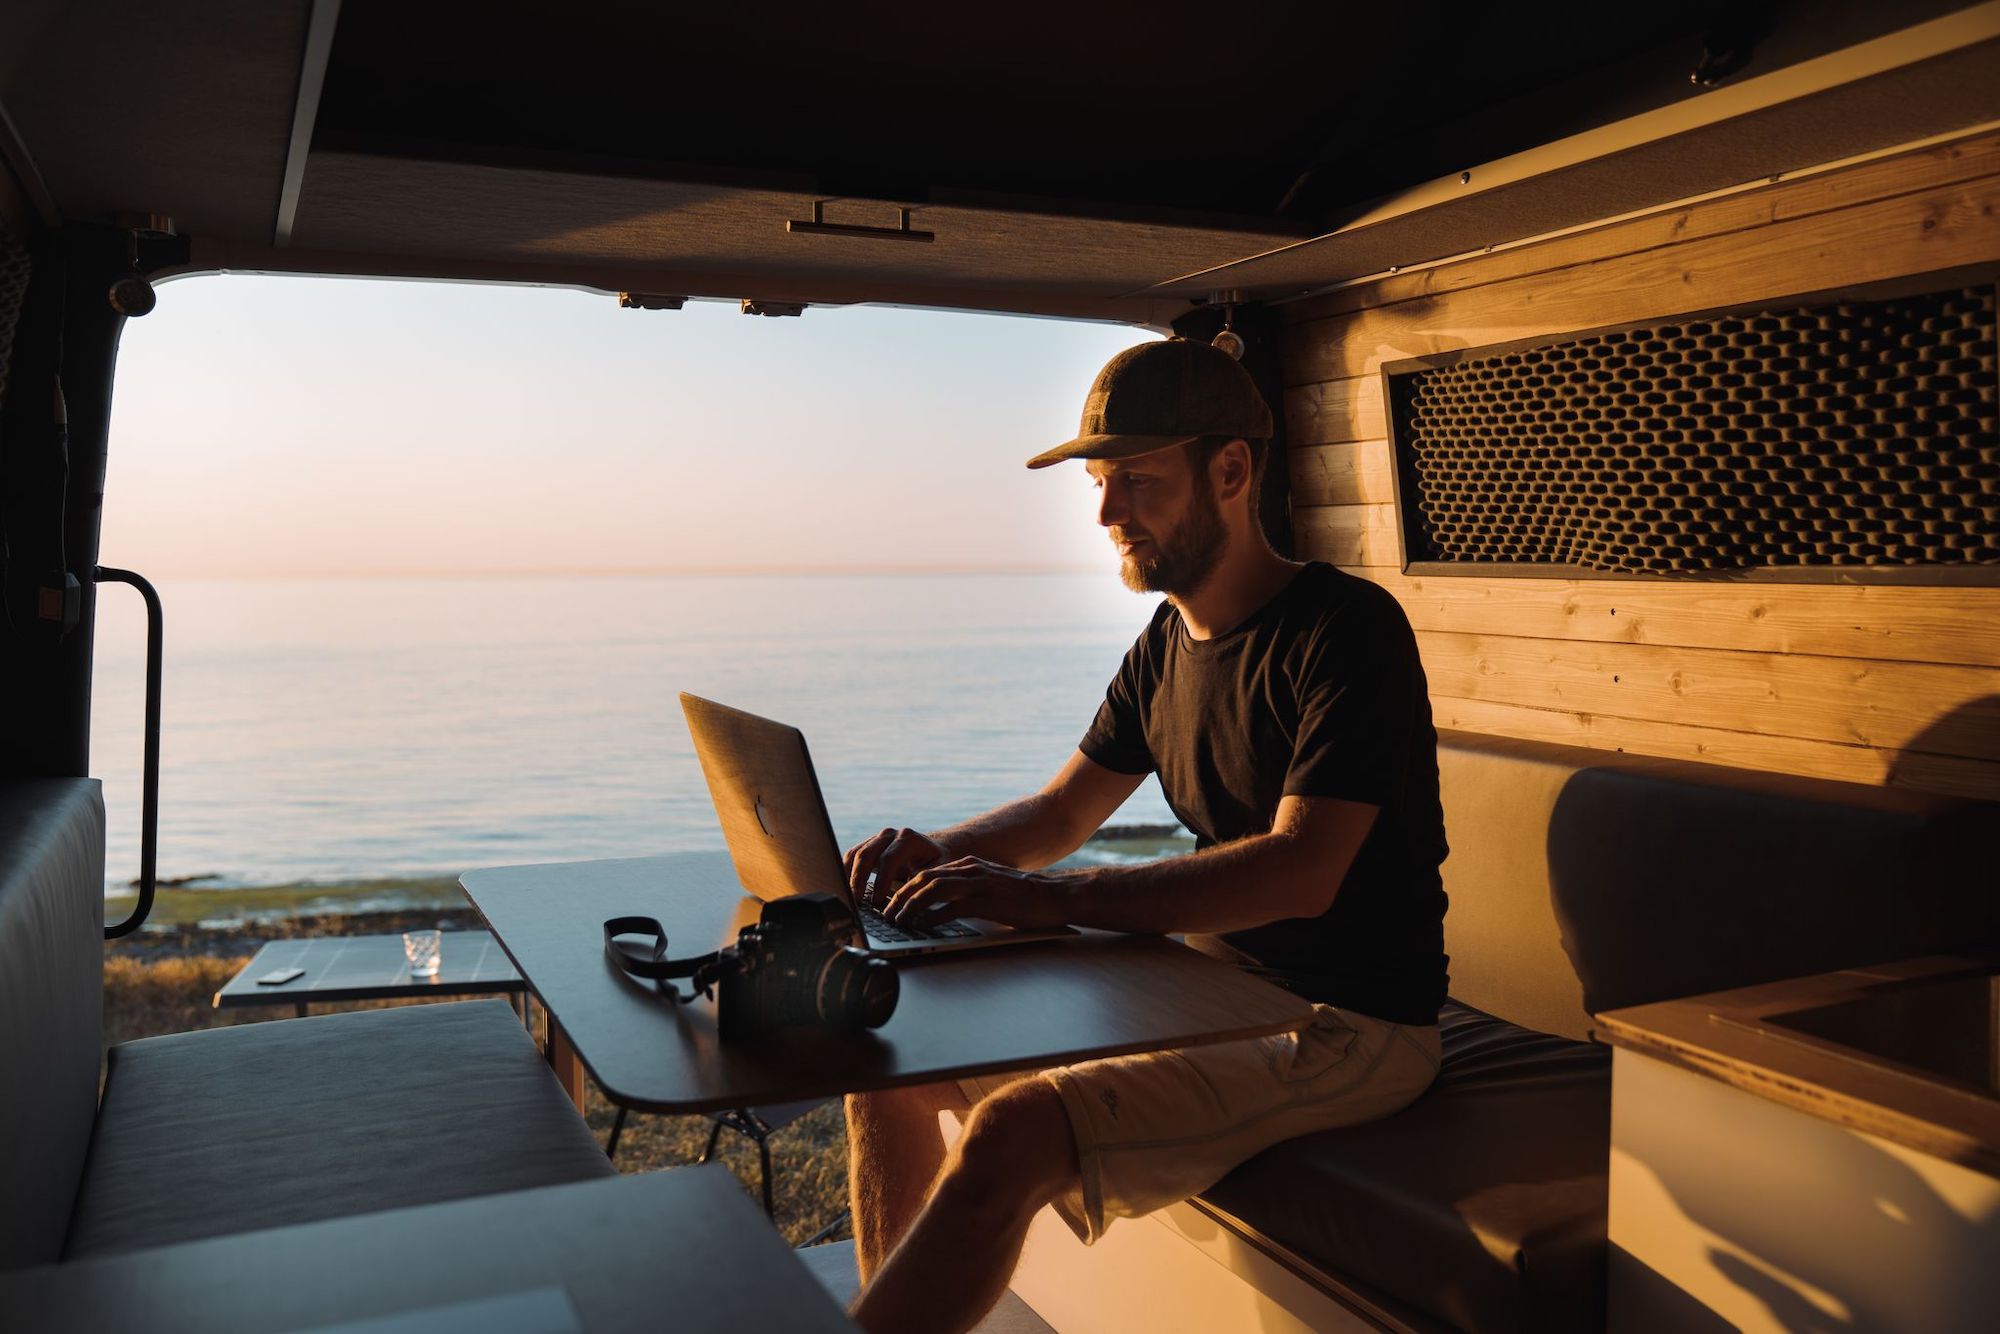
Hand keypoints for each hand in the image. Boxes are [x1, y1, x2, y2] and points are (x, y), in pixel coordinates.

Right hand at [844, 826, 950, 903]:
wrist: (933, 850)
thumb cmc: (937, 865)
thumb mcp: (938, 872)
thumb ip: (924, 882)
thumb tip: (911, 900)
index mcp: (909, 839)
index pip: (890, 858)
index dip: (881, 880)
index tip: (876, 901)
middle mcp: (891, 835)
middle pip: (867, 854)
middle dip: (859, 879)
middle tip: (856, 902)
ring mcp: (877, 838)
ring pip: (855, 854)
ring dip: (848, 877)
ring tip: (848, 898)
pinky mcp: (868, 845)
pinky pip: (851, 856)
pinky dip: (845, 872)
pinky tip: (844, 889)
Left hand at [882, 857, 1073, 929]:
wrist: (1056, 895)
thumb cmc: (1025, 898)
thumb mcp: (991, 889)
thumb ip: (968, 894)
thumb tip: (942, 911)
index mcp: (969, 866)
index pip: (927, 873)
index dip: (905, 887)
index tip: (892, 902)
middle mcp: (970, 870)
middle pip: (923, 878)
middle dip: (900, 896)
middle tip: (886, 913)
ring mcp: (978, 883)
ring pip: (932, 889)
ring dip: (910, 905)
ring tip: (898, 920)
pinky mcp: (987, 900)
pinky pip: (952, 907)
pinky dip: (932, 916)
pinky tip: (922, 926)